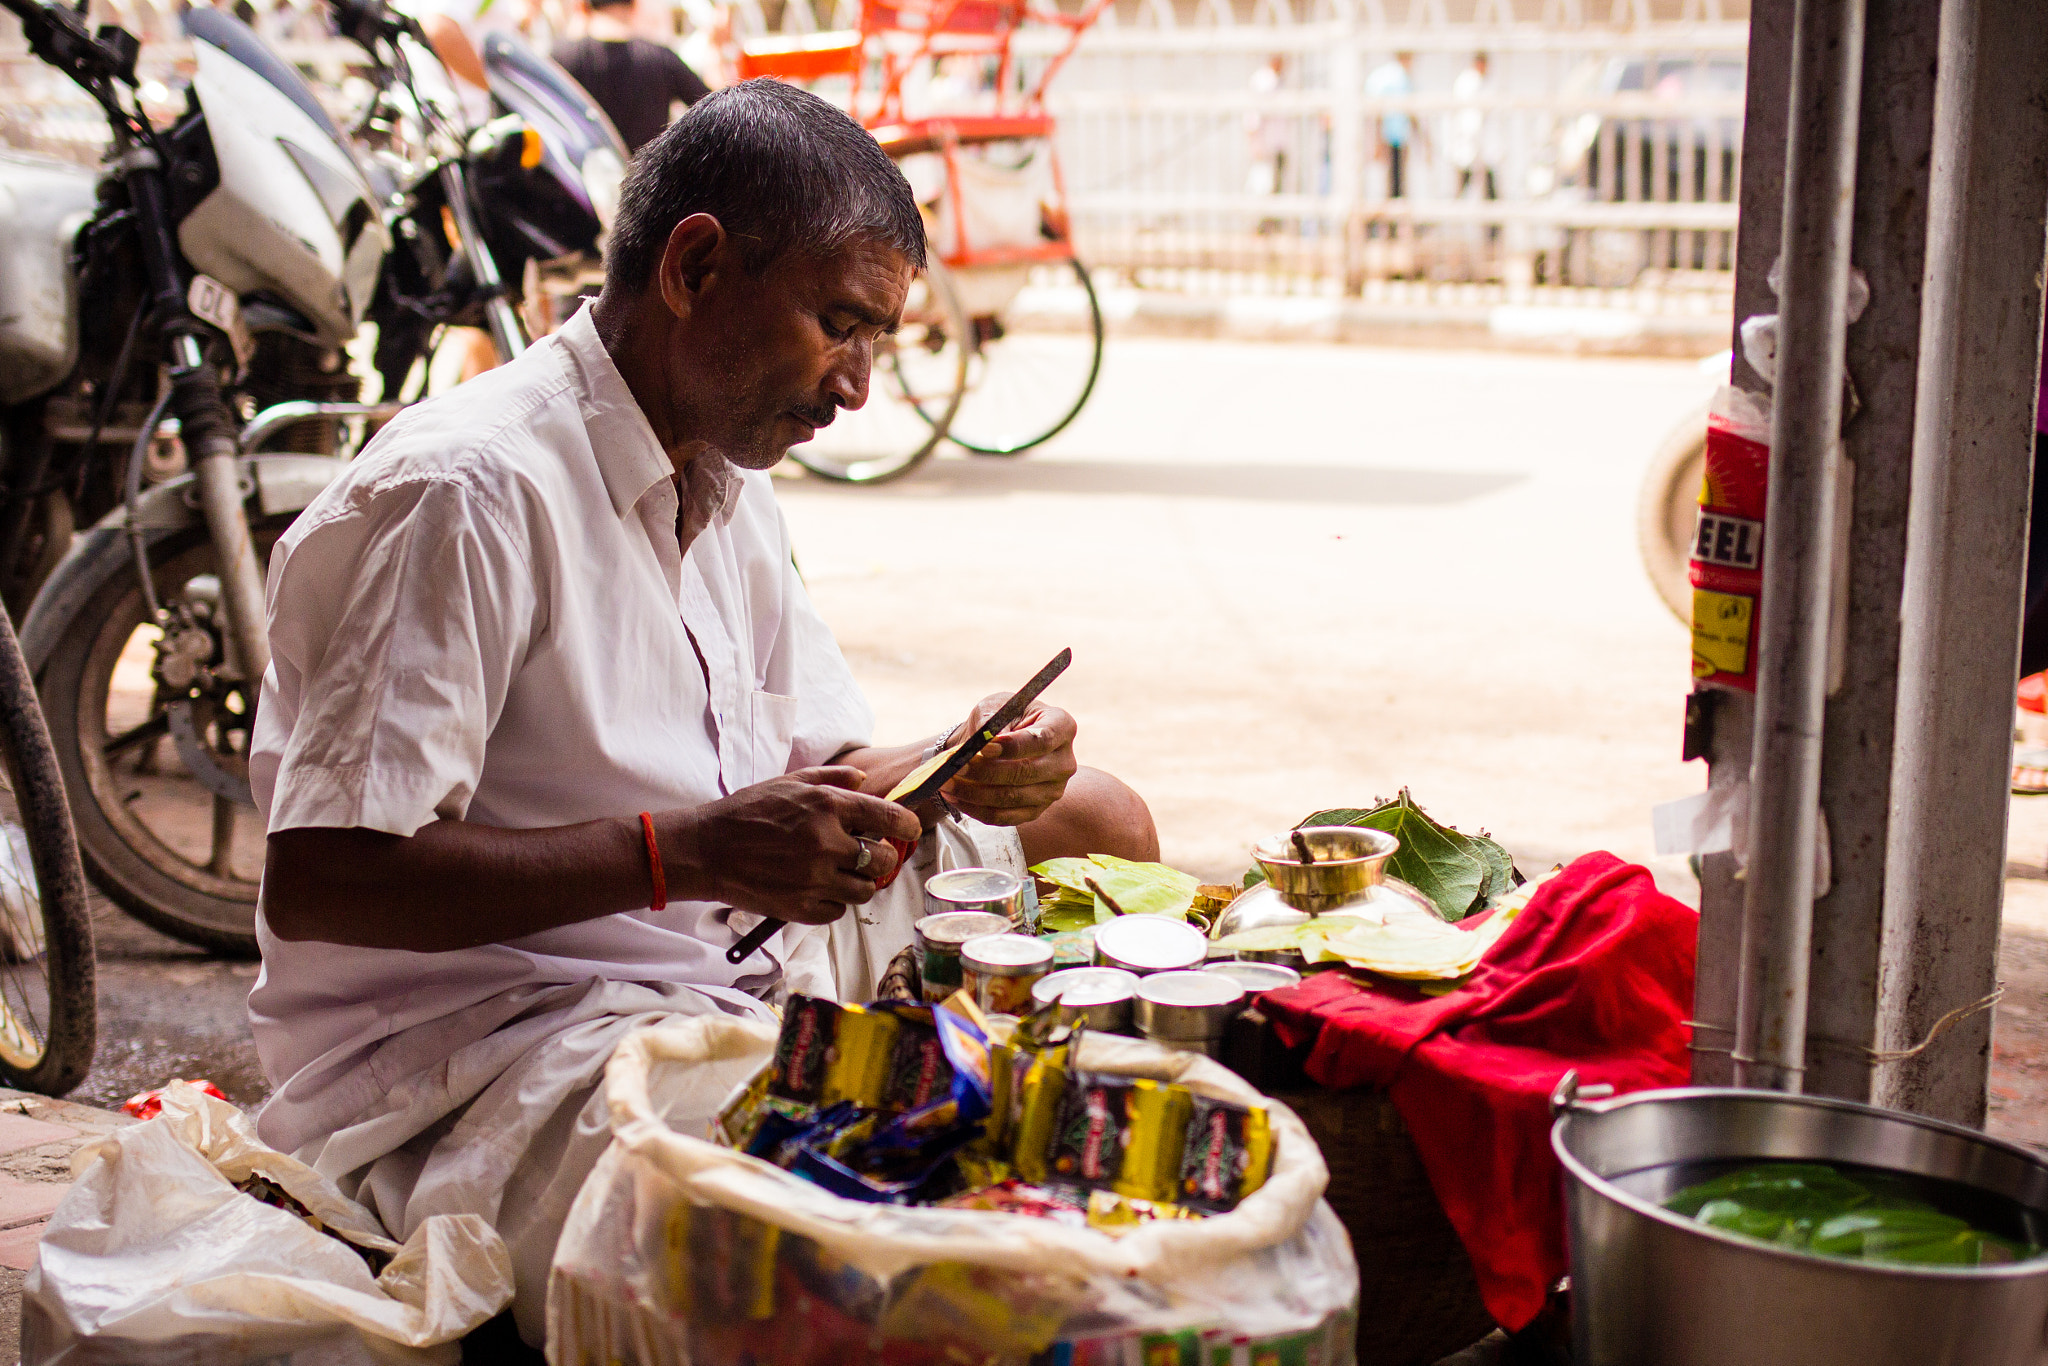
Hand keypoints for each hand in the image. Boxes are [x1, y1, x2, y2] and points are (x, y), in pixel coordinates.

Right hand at [663, 767, 920, 924]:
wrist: (707, 849)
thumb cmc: (746, 812)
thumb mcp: (788, 782)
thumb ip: (831, 779)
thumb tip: (862, 780)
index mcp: (826, 806)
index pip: (887, 817)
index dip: (906, 825)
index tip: (909, 829)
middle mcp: (826, 842)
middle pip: (882, 860)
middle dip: (879, 857)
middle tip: (866, 854)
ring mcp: (814, 878)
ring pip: (864, 890)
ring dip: (858, 882)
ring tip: (839, 873)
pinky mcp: (800, 907)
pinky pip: (838, 911)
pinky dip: (833, 903)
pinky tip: (817, 888)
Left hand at [937, 698, 1078, 826]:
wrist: (997, 743)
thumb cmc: (1000, 719)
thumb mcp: (995, 706)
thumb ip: (990, 718)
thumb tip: (984, 737)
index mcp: (1061, 726)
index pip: (1042, 740)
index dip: (1012, 746)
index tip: (983, 747)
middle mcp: (1064, 761)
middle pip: (1026, 772)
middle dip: (985, 771)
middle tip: (956, 766)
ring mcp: (1052, 790)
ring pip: (1012, 797)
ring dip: (974, 792)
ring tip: (947, 782)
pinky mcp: (1036, 811)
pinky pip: (1004, 817)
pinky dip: (976, 809)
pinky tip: (955, 797)